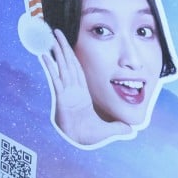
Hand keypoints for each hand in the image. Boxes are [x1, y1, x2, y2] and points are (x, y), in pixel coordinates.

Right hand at [41, 28, 130, 145]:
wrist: (78, 144)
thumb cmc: (88, 137)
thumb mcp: (108, 130)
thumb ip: (119, 128)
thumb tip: (132, 130)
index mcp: (82, 94)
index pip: (78, 70)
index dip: (73, 57)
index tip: (68, 44)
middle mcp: (73, 90)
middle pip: (68, 63)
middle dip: (63, 48)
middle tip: (57, 32)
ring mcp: (66, 92)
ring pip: (62, 67)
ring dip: (57, 52)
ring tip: (51, 38)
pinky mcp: (61, 97)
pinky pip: (56, 79)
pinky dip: (50, 67)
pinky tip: (44, 55)